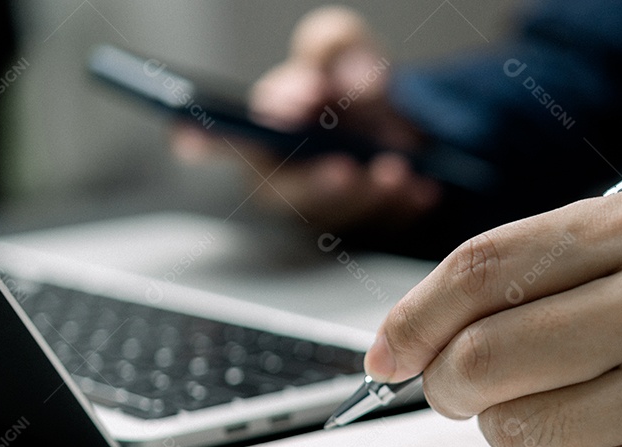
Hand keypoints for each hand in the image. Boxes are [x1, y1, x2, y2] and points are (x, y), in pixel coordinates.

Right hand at [172, 5, 439, 229]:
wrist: (405, 117)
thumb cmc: (354, 85)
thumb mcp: (344, 46)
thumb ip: (336, 46)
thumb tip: (351, 79)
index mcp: (264, 128)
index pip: (220, 140)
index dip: (207, 144)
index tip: (198, 143)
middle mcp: (284, 174)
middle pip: (286, 192)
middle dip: (316, 184)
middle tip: (344, 169)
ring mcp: (325, 205)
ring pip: (337, 215)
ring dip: (367, 197)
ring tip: (396, 171)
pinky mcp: (363, 225)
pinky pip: (381, 226)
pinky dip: (403, 207)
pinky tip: (423, 191)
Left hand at [364, 184, 621, 446]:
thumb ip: (540, 263)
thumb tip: (423, 335)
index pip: (488, 268)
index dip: (415, 316)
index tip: (385, 352)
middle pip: (487, 358)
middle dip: (446, 382)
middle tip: (456, 384)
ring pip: (517, 430)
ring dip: (506, 423)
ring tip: (555, 397)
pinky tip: (600, 432)